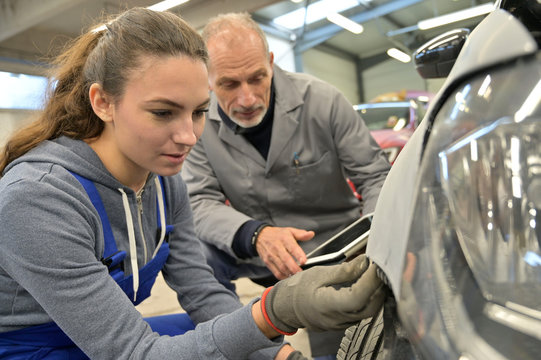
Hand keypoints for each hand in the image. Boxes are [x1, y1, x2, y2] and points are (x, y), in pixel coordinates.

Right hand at [255, 226, 313, 279]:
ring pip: (281, 268)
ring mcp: (271, 256)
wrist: (260, 236)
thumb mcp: (289, 231)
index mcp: (284, 239)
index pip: (292, 247)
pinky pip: (276, 272)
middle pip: (286, 260)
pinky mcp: (268, 262)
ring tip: (297, 276)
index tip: (304, 261)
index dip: (298, 255)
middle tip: (301, 272)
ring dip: (290, 273)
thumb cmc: (276, 235)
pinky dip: (283, 277)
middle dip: (294, 268)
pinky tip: (289, 277)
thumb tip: (311, 234)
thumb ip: (301, 234)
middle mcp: (277, 247)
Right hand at [261, 255, 385, 332]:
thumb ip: (344, 270)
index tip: (378, 266)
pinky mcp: (345, 323)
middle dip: (380, 286)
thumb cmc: (298, 290)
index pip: (359, 296)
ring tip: (378, 274)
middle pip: (370, 306)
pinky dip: (370, 298)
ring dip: (377, 293)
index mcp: (328, 305)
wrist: (286, 306)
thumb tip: (364, 262)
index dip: (371, 281)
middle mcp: (338, 319)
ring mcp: (343, 324)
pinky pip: (363, 312)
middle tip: (384, 268)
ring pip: (369, 310)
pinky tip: (370, 285)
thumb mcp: (319, 274)